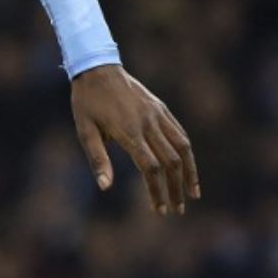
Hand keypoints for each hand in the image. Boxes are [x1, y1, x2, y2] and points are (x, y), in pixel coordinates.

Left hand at [71, 64, 200, 215]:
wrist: (97, 68)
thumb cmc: (87, 102)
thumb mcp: (84, 130)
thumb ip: (97, 159)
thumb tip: (105, 187)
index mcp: (129, 131)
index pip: (150, 168)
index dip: (157, 191)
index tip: (159, 210)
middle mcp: (148, 123)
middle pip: (171, 162)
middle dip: (176, 189)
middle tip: (178, 210)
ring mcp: (158, 114)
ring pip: (183, 147)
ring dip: (190, 173)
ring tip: (193, 194)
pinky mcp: (161, 108)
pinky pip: (180, 133)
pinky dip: (187, 152)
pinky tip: (187, 166)